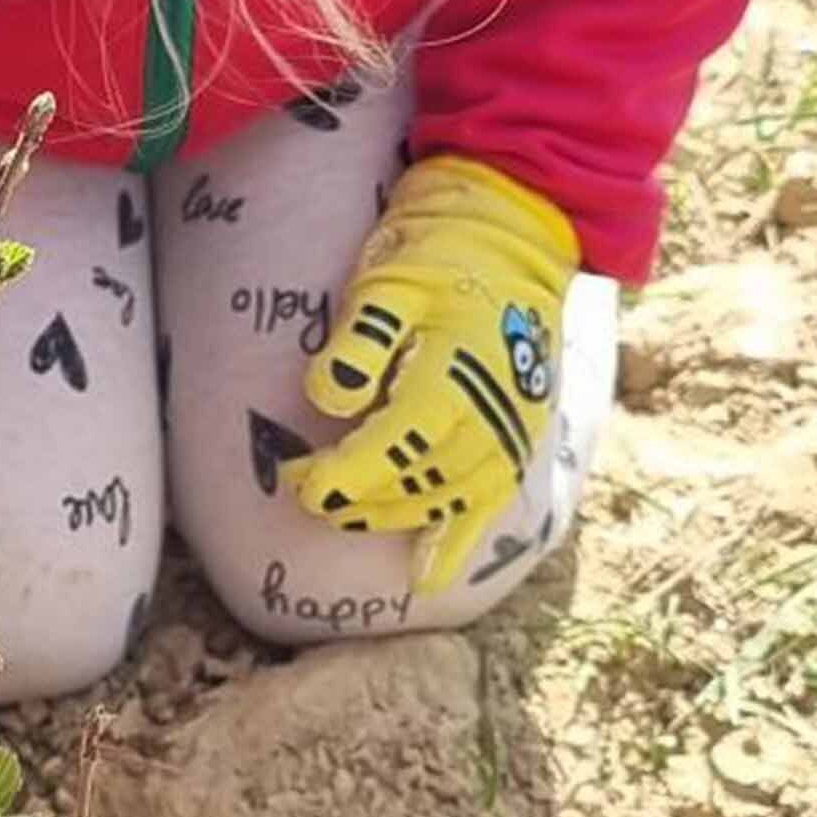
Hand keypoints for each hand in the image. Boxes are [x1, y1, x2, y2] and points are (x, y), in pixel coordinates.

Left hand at [286, 155, 593, 592]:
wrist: (512, 237)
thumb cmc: (439, 255)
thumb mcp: (386, 284)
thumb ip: (358, 344)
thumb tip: (325, 398)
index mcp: (452, 378)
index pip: (388, 450)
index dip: (340, 477)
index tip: (300, 480)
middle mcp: (487, 417)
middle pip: (411, 484)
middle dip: (354, 497)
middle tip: (304, 488)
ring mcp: (508, 433)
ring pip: (441, 501)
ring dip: (389, 516)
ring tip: (346, 511)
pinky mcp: (516, 439)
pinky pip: (488, 506)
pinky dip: (456, 545)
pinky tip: (426, 578)